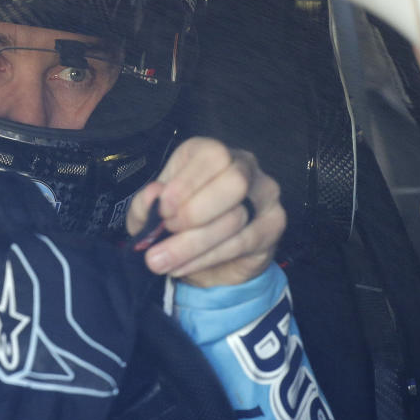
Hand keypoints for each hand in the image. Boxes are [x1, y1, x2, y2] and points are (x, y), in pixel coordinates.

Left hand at [125, 137, 285, 287]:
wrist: (207, 257)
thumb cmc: (179, 221)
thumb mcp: (152, 212)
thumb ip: (146, 204)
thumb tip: (153, 195)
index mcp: (210, 152)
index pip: (210, 156)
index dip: (185, 185)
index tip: (162, 212)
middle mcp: (243, 165)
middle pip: (234, 181)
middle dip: (195, 212)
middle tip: (169, 231)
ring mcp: (265, 194)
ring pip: (237, 217)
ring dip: (193, 243)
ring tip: (162, 259)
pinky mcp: (273, 224)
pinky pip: (242, 243)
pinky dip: (205, 258)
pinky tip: (181, 267)